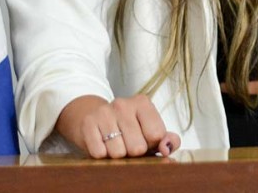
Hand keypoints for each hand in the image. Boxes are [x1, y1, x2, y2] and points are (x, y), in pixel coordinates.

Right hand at [57, 94, 180, 158]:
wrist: (94, 118)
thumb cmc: (129, 128)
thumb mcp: (151, 131)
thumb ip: (168, 140)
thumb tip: (167, 149)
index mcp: (143, 103)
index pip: (156, 135)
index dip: (151, 144)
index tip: (144, 138)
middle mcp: (123, 104)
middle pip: (137, 147)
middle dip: (133, 152)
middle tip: (127, 142)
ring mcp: (104, 112)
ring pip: (118, 153)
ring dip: (117, 154)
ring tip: (114, 143)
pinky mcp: (88, 123)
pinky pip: (100, 153)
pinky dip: (102, 155)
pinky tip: (102, 144)